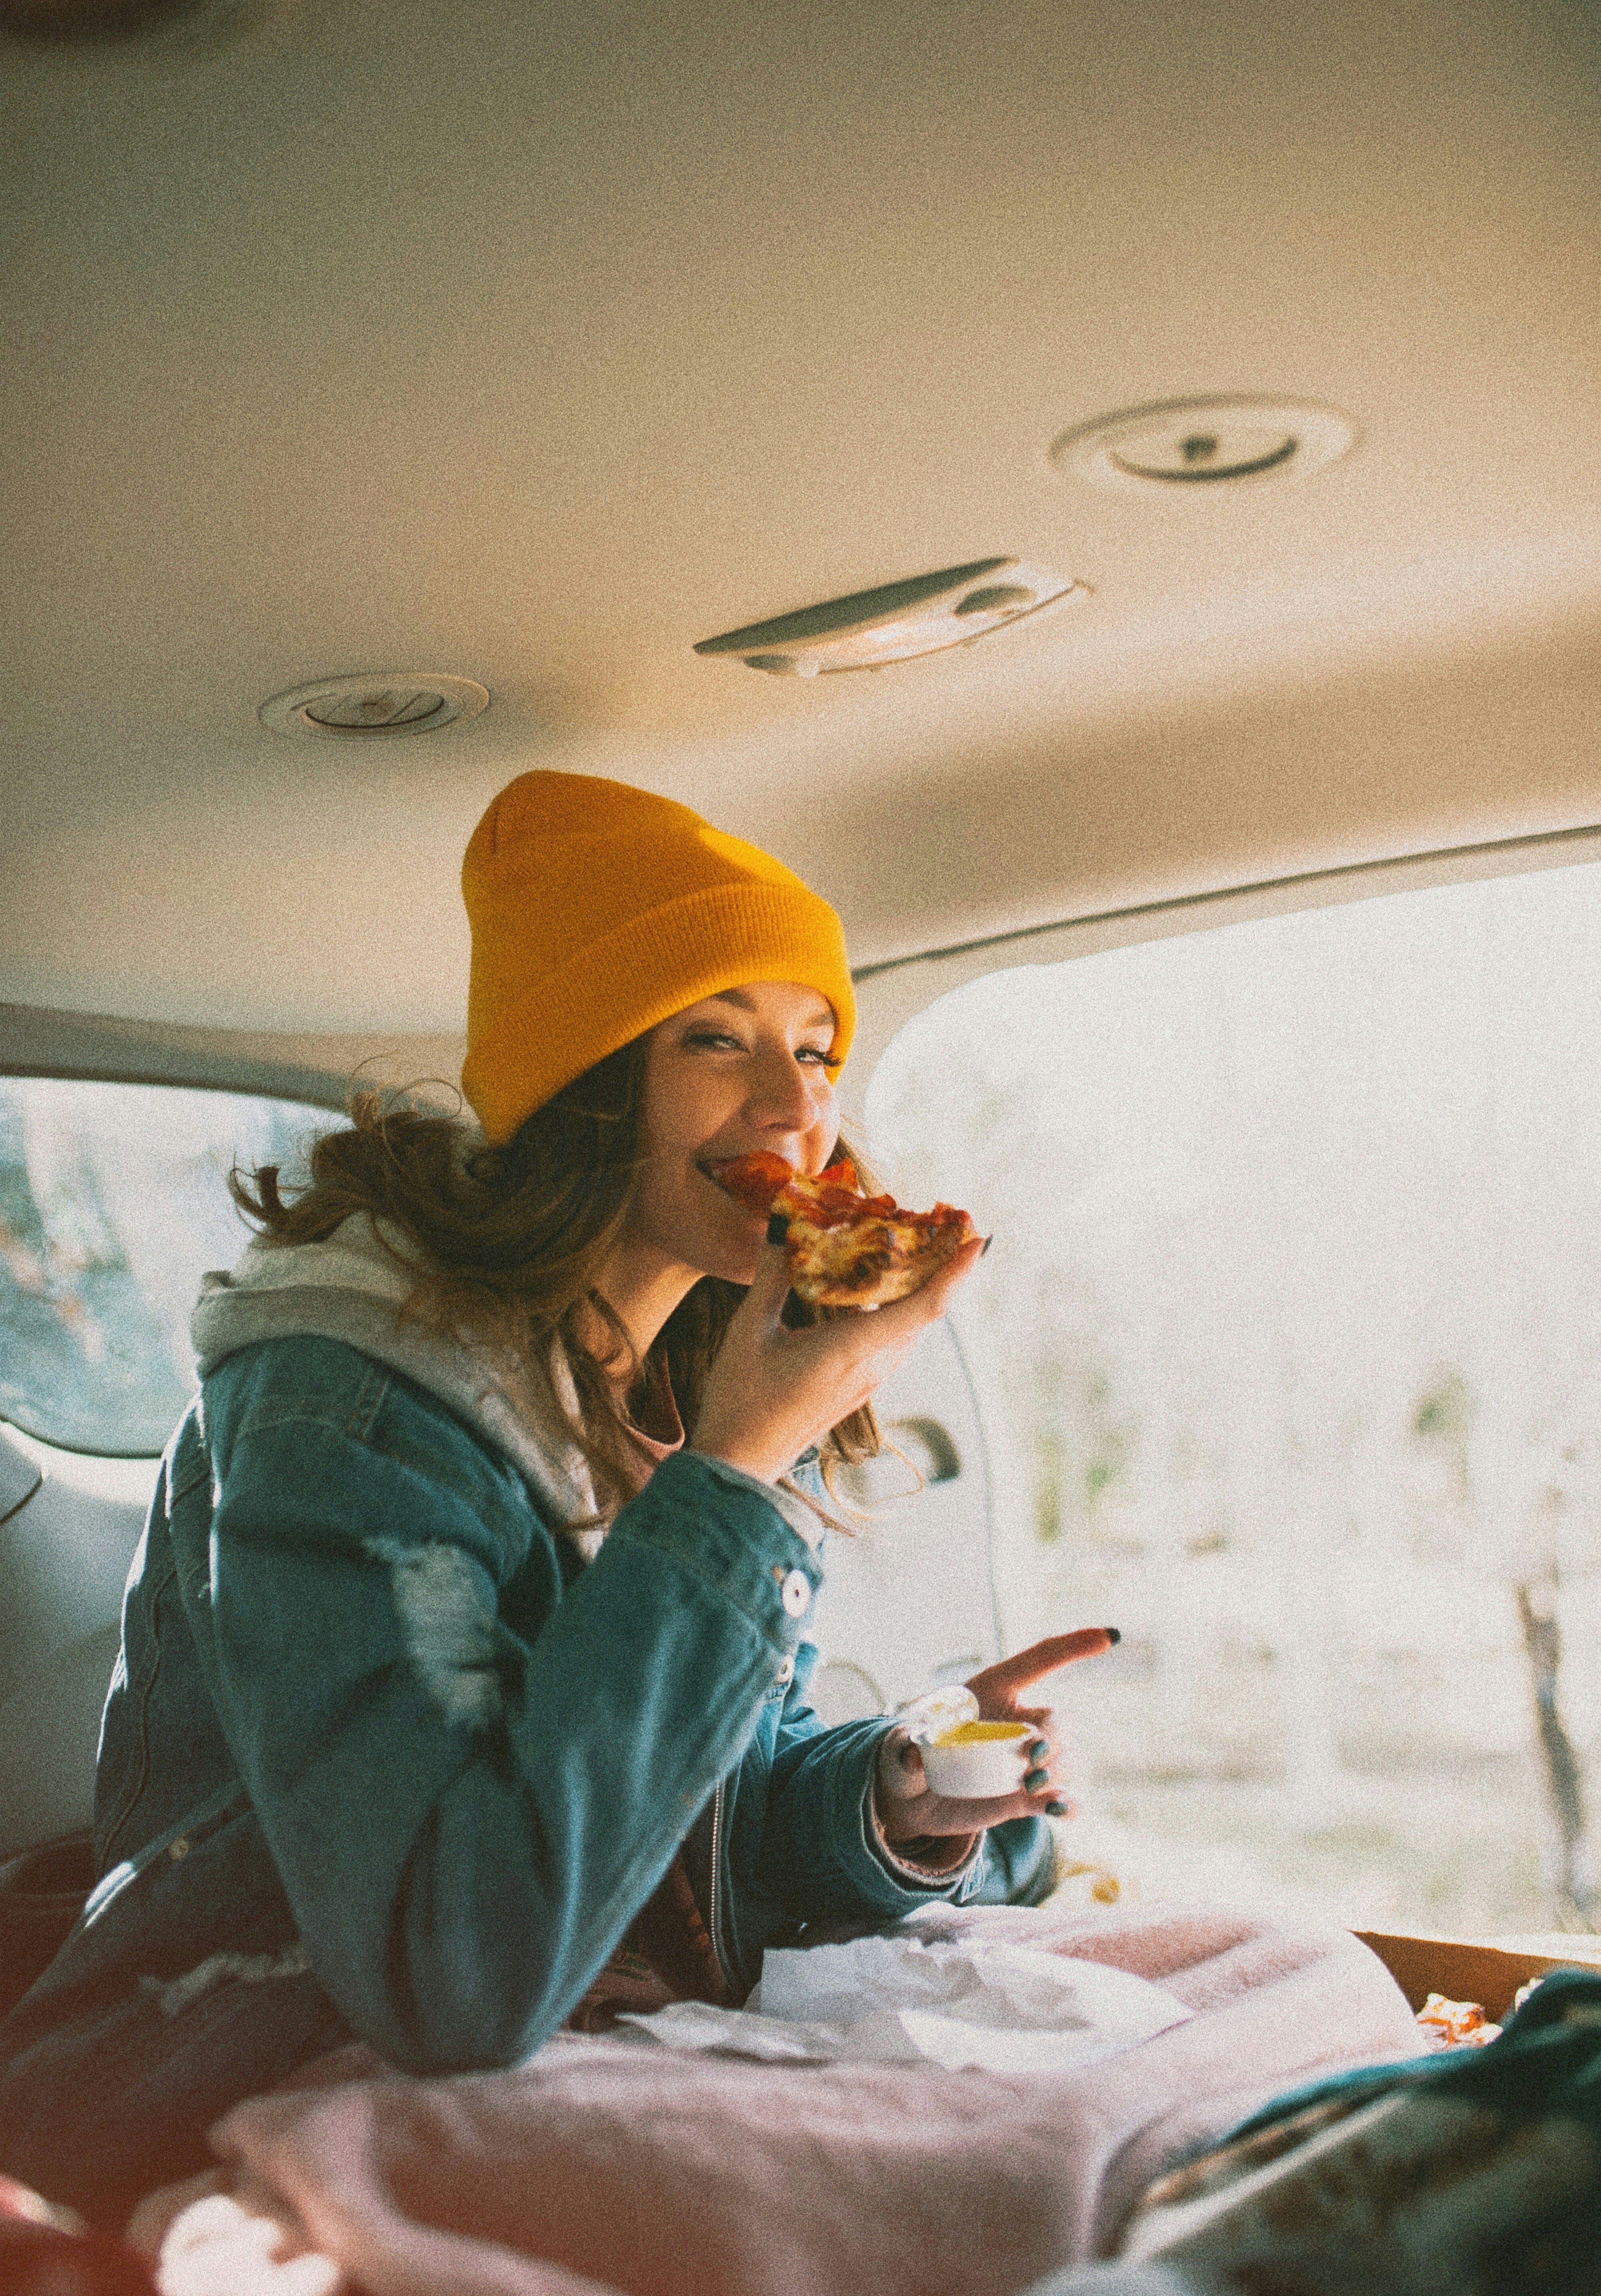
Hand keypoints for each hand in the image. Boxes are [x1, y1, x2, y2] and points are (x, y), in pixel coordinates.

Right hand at [690, 1234, 983, 1484]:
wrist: (739, 1460)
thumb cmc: (741, 1397)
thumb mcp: (750, 1329)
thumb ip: (771, 1276)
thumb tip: (784, 1225)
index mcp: (852, 1349)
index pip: (923, 1307)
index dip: (954, 1273)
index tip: (976, 1240)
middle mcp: (872, 1366)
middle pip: (924, 1311)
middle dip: (941, 1267)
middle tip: (944, 1224)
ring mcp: (868, 1381)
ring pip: (909, 1326)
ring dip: (919, 1287)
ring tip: (916, 1247)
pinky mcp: (859, 1388)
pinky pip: (892, 1339)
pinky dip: (896, 1307)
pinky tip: (876, 1287)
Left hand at [874, 1629, 1117, 1856]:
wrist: (911, 1800)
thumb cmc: (907, 1758)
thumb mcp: (901, 1745)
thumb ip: (908, 1746)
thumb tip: (915, 1755)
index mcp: (993, 1690)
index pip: (1042, 1660)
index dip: (1076, 1645)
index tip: (1112, 1636)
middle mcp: (1019, 1721)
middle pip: (1060, 1720)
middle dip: (1055, 1737)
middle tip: (1030, 1759)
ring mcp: (1027, 1761)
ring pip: (1068, 1758)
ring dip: (1060, 1770)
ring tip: (1031, 1785)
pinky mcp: (1028, 1798)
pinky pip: (1065, 1797)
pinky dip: (1070, 1802)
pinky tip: (1058, 1808)